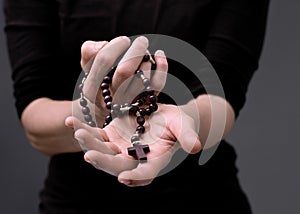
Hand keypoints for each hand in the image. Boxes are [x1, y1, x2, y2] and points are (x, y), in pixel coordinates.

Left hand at [66, 102, 201, 186]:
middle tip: (90, 156)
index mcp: (153, 160)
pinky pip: (94, 135)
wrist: (163, 117)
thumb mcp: (183, 126)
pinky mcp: (110, 136)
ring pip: (102, 150)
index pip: (145, 173)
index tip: (124, 178)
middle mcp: (134, 159)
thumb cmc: (177, 123)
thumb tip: (196, 147)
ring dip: (88, 143)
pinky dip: (83, 129)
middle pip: (117, 165)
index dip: (136, 176)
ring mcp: (120, 149)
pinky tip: (70, 121)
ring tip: (77, 131)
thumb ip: (187, 136)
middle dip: (103, 161)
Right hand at [73, 36, 166, 125]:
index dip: (114, 46)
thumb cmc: (99, 82)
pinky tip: (160, 54)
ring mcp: (130, 102)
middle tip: (142, 41)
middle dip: (135, 52)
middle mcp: (112, 96)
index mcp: (93, 87)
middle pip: (125, 72)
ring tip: (145, 51)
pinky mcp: (146, 103)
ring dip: (146, 60)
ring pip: (142, 79)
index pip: (103, 62)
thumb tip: (102, 44)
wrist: (109, 111)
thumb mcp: (88, 68)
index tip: (123, 40)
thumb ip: (89, 53)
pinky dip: (162, 67)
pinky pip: (157, 84)